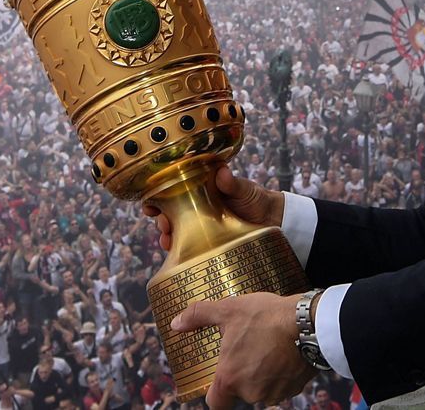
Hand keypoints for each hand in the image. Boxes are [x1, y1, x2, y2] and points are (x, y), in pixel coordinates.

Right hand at [142, 165, 282, 251]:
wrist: (275, 221)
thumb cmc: (257, 200)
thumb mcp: (244, 190)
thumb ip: (232, 183)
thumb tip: (222, 173)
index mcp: (198, 191)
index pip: (169, 190)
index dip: (155, 195)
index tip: (150, 201)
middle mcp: (194, 208)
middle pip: (167, 212)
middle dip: (160, 218)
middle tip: (163, 224)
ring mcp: (199, 227)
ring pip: (174, 231)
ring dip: (166, 235)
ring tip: (167, 240)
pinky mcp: (206, 244)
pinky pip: (187, 247)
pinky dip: (178, 250)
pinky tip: (175, 252)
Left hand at [170, 292, 313, 409]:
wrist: (308, 324)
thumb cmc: (266, 317)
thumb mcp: (227, 310)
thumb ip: (198, 316)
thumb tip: (177, 323)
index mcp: (230, 378)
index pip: (215, 403)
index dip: (213, 393)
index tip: (214, 380)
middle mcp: (252, 392)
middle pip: (239, 392)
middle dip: (240, 374)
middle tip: (242, 351)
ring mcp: (275, 393)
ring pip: (261, 389)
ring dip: (260, 374)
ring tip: (262, 348)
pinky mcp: (294, 389)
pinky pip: (280, 386)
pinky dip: (278, 374)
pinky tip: (279, 353)